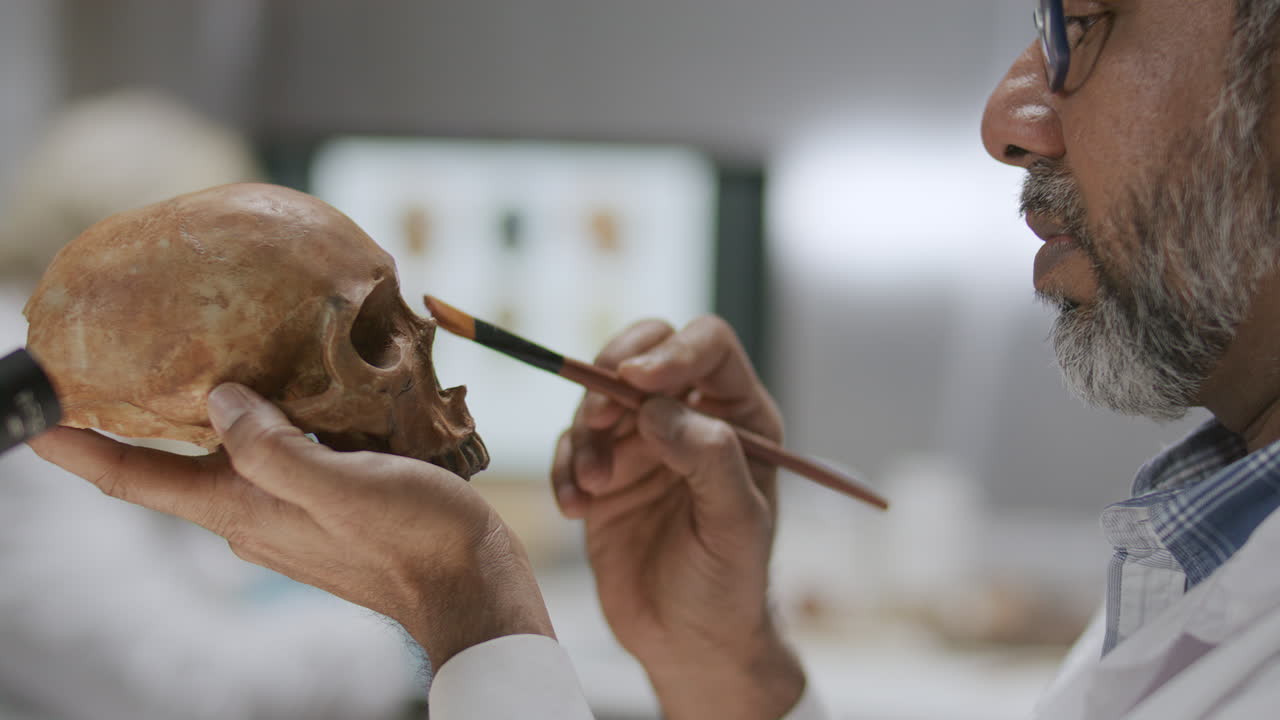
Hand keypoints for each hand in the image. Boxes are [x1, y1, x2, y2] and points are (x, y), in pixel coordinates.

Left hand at [28, 383, 552, 668]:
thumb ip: (274, 446)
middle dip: (141, 420)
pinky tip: (297, 391)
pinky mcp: (327, 508)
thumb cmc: (416, 538)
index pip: (137, 480)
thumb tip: (219, 400)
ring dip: (215, 416)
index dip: (81, 449)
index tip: (35, 415)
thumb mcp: (343, 485)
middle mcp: (253, 515)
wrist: (473, 587)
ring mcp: (290, 515)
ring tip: (210, 357)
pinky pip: (278, 458)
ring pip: (232, 457)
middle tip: (121, 360)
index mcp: (244, 509)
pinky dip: (273, 422)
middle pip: (175, 465)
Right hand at [551, 316, 805, 719]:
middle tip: (597, 420)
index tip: (635, 380)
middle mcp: (690, 416)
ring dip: (586, 435)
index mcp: (739, 417)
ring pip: (599, 397)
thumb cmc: (729, 584)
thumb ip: (708, 459)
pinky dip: (564, 470)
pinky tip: (575, 509)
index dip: (673, 350)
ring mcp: (643, 443)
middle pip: (646, 350)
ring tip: (594, 488)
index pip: (708, 346)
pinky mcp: (602, 473)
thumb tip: (658, 407)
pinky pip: (570, 446)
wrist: (688, 642)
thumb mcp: (735, 525)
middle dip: (612, 377)